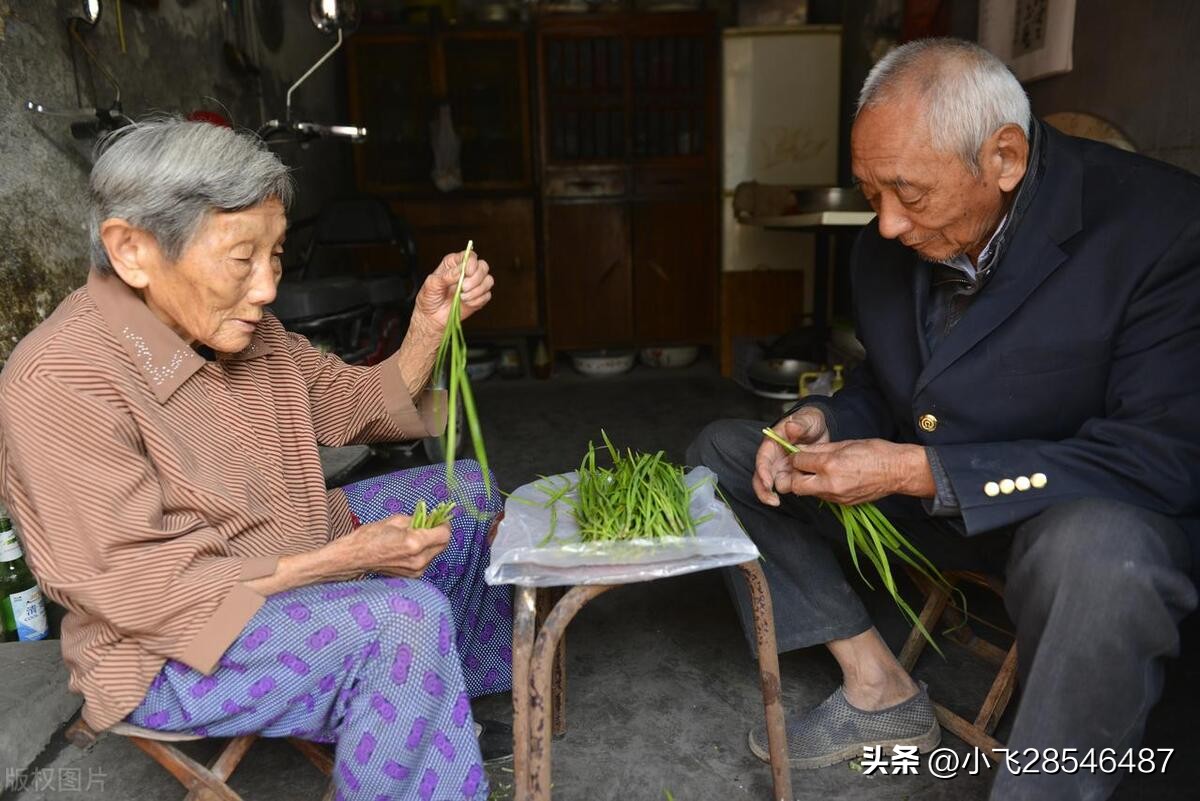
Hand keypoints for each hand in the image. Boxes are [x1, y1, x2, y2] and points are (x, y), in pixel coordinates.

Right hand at [341, 514, 449, 576]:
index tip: (440, 519)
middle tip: (430, 525)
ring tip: (417, 536)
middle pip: (443, 545)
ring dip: (431, 544)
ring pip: (435, 553)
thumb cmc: (370, 537)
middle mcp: (418, 559)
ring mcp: (416, 570)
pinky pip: (426, 561)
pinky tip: (411, 547)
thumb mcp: (395, 520)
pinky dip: (424, 553)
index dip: (444, 524)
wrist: (355, 557)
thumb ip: (417, 519)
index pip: (444, 534)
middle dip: (439, 534)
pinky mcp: (412, 575)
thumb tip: (429, 518)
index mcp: (415, 543)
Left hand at [413, 250, 494, 331]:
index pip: (470, 256)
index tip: (467, 273)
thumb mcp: (432, 284)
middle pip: (483, 266)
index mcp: (454, 264)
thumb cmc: (429, 297)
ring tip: (462, 297)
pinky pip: (487, 295)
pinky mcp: (479, 297)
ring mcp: (474, 285)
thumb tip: (461, 270)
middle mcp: (466, 272)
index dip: (472, 263)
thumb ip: (447, 275)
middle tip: (463, 287)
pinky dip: (477, 300)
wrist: (432, 317)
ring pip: (488, 280)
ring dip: (477, 290)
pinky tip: (466, 302)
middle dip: (476, 278)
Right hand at [753, 408, 829, 505]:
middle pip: (761, 475)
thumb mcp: (807, 419)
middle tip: (772, 500)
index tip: (767, 482)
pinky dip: (788, 492)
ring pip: (771, 484)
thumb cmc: (809, 421)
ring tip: (777, 502)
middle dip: (763, 489)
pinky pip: (786, 486)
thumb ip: (799, 423)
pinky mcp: (790, 474)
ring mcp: (781, 467)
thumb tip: (790, 427)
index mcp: (772, 443)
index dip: (763, 471)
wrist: (820, 429)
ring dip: (772, 494)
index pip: (763, 458)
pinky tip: (795, 497)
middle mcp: (774, 457)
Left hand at [776, 440, 933, 504]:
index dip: (796, 457)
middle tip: (803, 466)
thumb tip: (802, 450)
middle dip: (796, 475)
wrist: (897, 471)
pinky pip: (824, 496)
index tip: (800, 454)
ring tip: (819, 471)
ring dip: (808, 482)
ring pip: (809, 493)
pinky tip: (832, 479)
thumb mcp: (845, 444)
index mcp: (830, 465)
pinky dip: (822, 488)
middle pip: (796, 485)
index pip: (798, 463)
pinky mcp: (843, 503)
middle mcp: (831, 484)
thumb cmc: (876, 453)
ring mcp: (837, 496)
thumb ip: (820, 449)